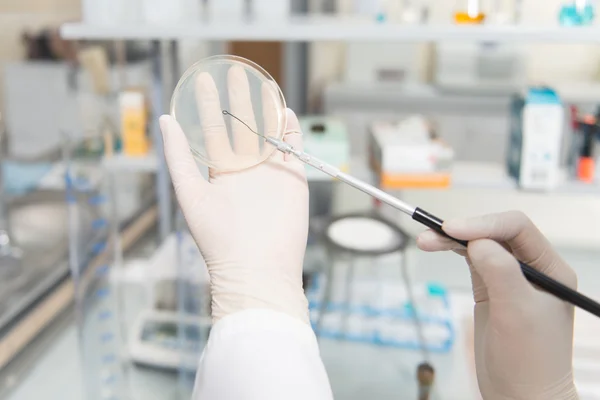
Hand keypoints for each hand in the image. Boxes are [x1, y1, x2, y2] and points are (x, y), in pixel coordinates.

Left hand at [159, 66, 309, 323]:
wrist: (257, 268)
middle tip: (236, 72)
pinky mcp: (293, 180)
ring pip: (269, 134)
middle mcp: (246, 172)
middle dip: (239, 100)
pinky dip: (291, 129)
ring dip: (266, 109)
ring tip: (261, 83)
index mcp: (221, 174)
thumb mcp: (191, 192)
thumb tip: (165, 120)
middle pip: (243, 127)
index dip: (208, 106)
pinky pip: (293, 148)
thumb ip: (179, 156)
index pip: (215, 131)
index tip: (204, 81)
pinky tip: (284, 110)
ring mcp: (270, 175)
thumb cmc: (218, 238)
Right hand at [417, 211, 577, 399]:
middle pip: (495, 233)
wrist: (520, 396)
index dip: (484, 224)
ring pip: (479, 245)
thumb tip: (477, 241)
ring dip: (452, 240)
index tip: (453, 229)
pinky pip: (471, 260)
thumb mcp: (517, 312)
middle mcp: (531, 268)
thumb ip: (500, 271)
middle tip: (431, 234)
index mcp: (550, 268)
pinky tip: (437, 248)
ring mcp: (509, 277)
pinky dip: (452, 252)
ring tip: (425, 241)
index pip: (517, 229)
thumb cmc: (531, 360)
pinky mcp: (490, 289)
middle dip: (463, 230)